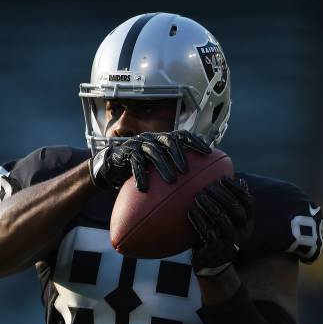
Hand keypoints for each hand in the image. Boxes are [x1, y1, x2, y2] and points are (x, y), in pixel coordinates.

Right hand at [89, 130, 210, 191]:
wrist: (113, 165)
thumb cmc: (141, 167)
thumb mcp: (157, 165)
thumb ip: (173, 166)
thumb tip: (198, 180)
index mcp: (162, 139)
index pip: (182, 135)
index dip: (195, 142)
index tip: (208, 153)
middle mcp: (152, 138)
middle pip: (169, 141)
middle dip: (179, 155)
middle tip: (186, 171)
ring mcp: (139, 144)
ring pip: (154, 152)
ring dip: (163, 166)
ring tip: (171, 181)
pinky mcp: (127, 153)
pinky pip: (135, 163)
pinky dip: (140, 176)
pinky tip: (144, 188)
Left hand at [188, 176, 253, 276]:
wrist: (211, 262)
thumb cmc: (217, 233)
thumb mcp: (227, 218)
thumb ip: (230, 201)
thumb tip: (236, 178)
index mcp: (247, 223)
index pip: (248, 203)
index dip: (236, 189)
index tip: (222, 178)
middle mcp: (243, 233)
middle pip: (237, 211)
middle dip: (222, 196)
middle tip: (208, 187)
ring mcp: (230, 244)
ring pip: (224, 222)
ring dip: (210, 207)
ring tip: (198, 196)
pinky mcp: (216, 251)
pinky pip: (209, 234)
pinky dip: (199, 221)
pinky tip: (190, 211)